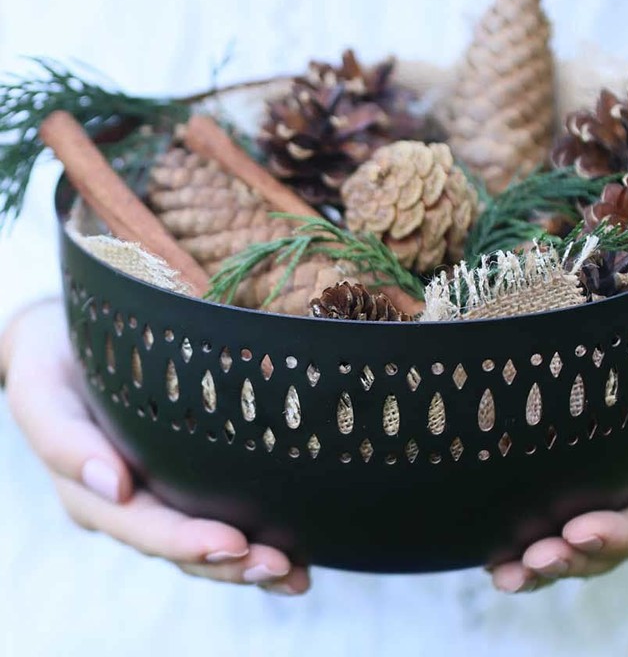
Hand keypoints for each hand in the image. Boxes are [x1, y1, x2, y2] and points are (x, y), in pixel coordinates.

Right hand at [1, 299, 309, 594]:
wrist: (63, 341)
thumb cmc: (53, 363)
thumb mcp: (41, 392)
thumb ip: (64, 441)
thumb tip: (112, 486)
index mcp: (92, 492)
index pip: (144, 525)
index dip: (187, 540)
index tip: (234, 543)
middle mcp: (131, 500)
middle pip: (182, 545)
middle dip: (232, 563)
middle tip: (281, 567)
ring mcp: (161, 489)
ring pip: (205, 537)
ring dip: (250, 562)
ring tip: (296, 574)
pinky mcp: (186, 470)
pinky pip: (221, 505)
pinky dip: (257, 530)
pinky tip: (298, 547)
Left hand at [490, 335, 627, 592]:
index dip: (619, 534)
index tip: (577, 530)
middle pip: (609, 543)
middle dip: (572, 557)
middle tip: (534, 559)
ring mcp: (606, 489)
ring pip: (577, 542)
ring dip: (544, 564)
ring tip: (507, 575)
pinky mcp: (570, 478)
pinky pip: (550, 519)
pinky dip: (523, 547)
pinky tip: (494, 562)